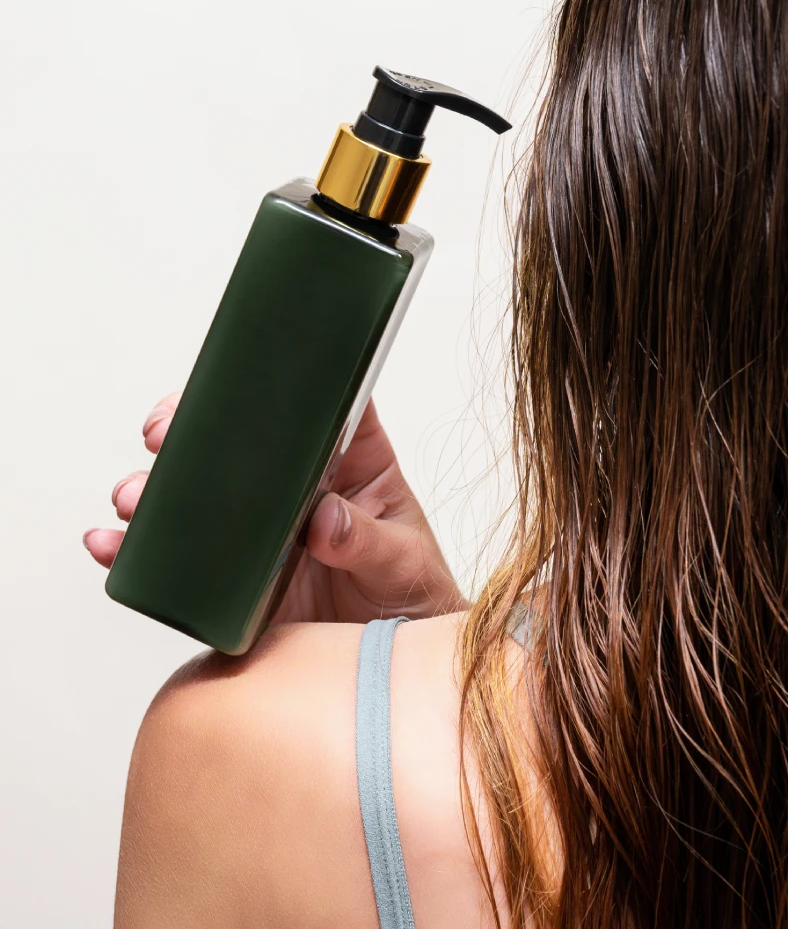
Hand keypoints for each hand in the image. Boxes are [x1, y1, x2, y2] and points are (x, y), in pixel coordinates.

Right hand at [84, 393, 466, 623]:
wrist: (391, 668)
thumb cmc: (413, 596)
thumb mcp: (404, 562)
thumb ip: (369, 540)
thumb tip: (325, 520)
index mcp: (353, 463)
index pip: (316, 405)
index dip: (275, 382)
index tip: (232, 380)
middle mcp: (300, 488)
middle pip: (239, 440)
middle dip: (191, 430)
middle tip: (162, 435)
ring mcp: (263, 532)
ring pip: (200, 493)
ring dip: (156, 489)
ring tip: (133, 498)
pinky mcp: (235, 579)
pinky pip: (181, 559)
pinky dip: (140, 552)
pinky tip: (112, 547)